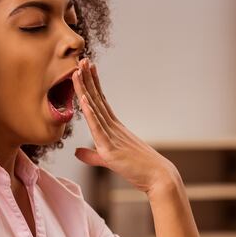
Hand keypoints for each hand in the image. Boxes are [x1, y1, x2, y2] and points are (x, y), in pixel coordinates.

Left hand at [72, 58, 176, 192]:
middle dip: (88, 79)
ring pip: (95, 109)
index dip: (92, 85)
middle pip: (97, 99)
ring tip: (79, 71)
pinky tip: (84, 99)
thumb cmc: (139, 169)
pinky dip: (90, 114)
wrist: (158, 177)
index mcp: (114, 128)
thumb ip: (92, 155)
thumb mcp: (110, 160)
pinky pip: (98, 129)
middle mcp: (113, 127)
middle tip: (81, 59)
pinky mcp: (111, 149)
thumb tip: (77, 151)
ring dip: (86, 89)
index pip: (100, 102)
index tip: (86, 69)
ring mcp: (112, 136)